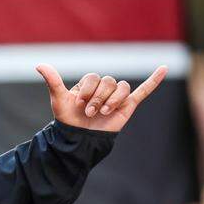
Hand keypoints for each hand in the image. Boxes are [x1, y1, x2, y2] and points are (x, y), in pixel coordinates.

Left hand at [37, 64, 167, 132]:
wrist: (78, 139)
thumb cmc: (68, 119)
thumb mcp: (59, 99)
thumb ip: (53, 81)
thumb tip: (39, 64)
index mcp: (90, 83)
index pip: (94, 77)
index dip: (87, 89)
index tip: (79, 102)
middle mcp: (104, 88)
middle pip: (108, 82)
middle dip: (98, 97)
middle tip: (89, 112)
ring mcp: (117, 96)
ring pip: (121, 87)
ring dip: (111, 100)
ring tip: (102, 113)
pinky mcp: (128, 105)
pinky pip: (144, 91)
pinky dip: (154, 80)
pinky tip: (164, 68)